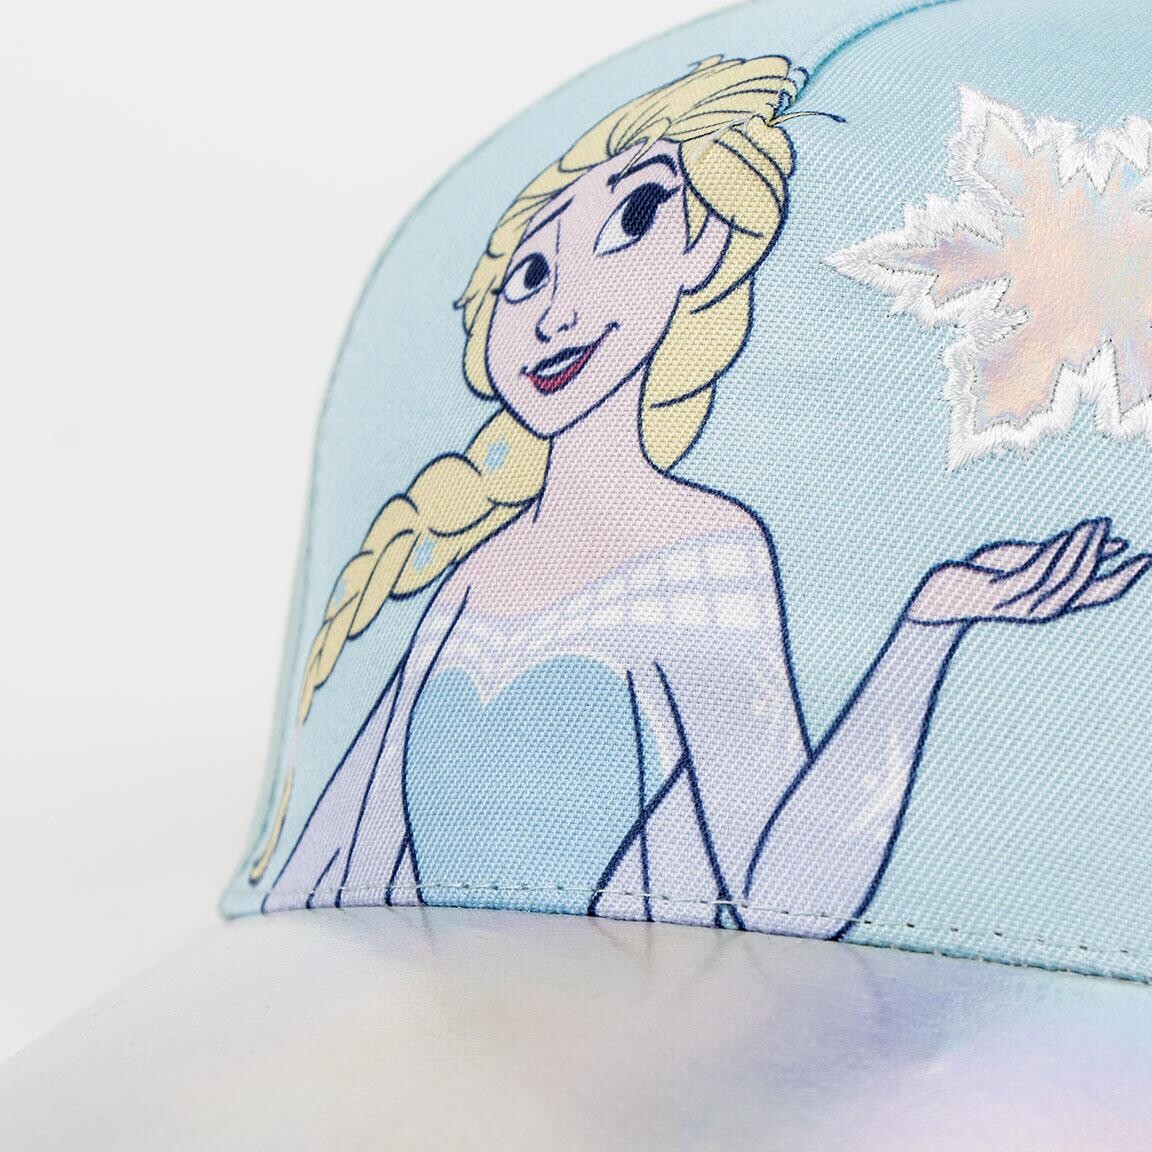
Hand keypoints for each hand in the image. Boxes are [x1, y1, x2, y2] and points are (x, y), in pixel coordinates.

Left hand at [907, 518, 1151, 625]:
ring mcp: (1023, 604)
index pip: (1100, 594)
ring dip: (1081, 548)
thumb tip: (1104, 538)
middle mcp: (1043, 609)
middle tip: (1109, 525)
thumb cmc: (985, 577)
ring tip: (1093, 523)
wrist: (942, 597)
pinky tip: (1066, 535)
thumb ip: (1062, 551)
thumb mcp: (1028, 562)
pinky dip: (1056, 553)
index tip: (1147, 559)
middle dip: (1100, 553)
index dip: (1126, 578)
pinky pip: (1037, 573)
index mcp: (1053, 603)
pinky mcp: (1003, 594)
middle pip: (1084, 582)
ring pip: (1063, 577)